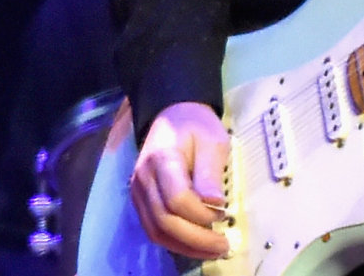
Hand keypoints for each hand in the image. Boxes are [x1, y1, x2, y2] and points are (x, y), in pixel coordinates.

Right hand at [130, 101, 230, 260]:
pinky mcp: (141, 199)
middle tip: (224, 245)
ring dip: (185, 246)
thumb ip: (210, 173)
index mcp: (162, 159)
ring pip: (156, 230)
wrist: (173, 113)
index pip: (177, 199)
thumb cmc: (196, 126)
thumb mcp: (212, 142)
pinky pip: (153, 229)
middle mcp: (144, 177)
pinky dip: (174, 242)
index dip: (202, 214)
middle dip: (196, 239)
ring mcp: (138, 190)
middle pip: (165, 220)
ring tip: (212, 250)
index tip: (224, 213)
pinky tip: (195, 245)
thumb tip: (215, 203)